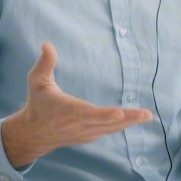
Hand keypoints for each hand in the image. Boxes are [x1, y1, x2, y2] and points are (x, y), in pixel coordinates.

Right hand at [1, 43, 152, 166]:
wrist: (33, 133)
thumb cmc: (37, 103)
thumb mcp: (36, 81)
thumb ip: (44, 64)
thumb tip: (46, 44)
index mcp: (66, 110)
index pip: (86, 113)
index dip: (103, 115)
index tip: (118, 113)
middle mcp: (77, 124)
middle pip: (106, 123)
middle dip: (128, 118)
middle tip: (147, 114)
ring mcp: (84, 133)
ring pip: (110, 129)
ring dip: (130, 122)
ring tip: (147, 115)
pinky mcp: (88, 137)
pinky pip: (108, 131)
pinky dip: (122, 126)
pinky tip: (135, 120)